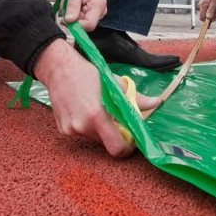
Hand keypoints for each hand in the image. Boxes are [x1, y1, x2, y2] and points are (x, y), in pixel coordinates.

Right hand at [34, 39, 160, 156]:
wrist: (57, 68)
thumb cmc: (87, 73)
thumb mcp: (114, 83)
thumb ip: (136, 98)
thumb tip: (157, 102)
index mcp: (96, 116)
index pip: (117, 148)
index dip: (128, 146)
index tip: (132, 136)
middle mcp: (81, 127)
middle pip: (107, 143)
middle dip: (115, 133)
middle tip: (117, 118)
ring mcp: (70, 130)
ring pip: (95, 138)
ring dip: (102, 129)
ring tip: (100, 109)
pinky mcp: (63, 130)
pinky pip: (83, 134)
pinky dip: (89, 126)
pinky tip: (86, 109)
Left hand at [65, 0, 106, 30]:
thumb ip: (73, 6)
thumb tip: (69, 21)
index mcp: (98, 6)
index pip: (89, 25)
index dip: (76, 26)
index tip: (66, 20)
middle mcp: (100, 12)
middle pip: (84, 24)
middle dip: (72, 18)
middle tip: (66, 5)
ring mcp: (97, 13)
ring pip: (80, 22)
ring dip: (72, 14)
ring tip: (70, 1)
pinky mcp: (92, 13)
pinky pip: (81, 18)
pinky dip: (74, 12)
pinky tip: (74, 3)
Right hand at [197, 0, 215, 21]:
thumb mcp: (215, 2)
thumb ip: (211, 10)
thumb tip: (208, 18)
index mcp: (203, 6)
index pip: (202, 18)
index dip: (207, 20)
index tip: (213, 18)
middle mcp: (201, 7)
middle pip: (205, 17)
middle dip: (212, 16)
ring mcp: (203, 6)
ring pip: (207, 14)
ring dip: (213, 13)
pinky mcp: (205, 5)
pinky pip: (209, 11)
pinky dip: (213, 10)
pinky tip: (215, 7)